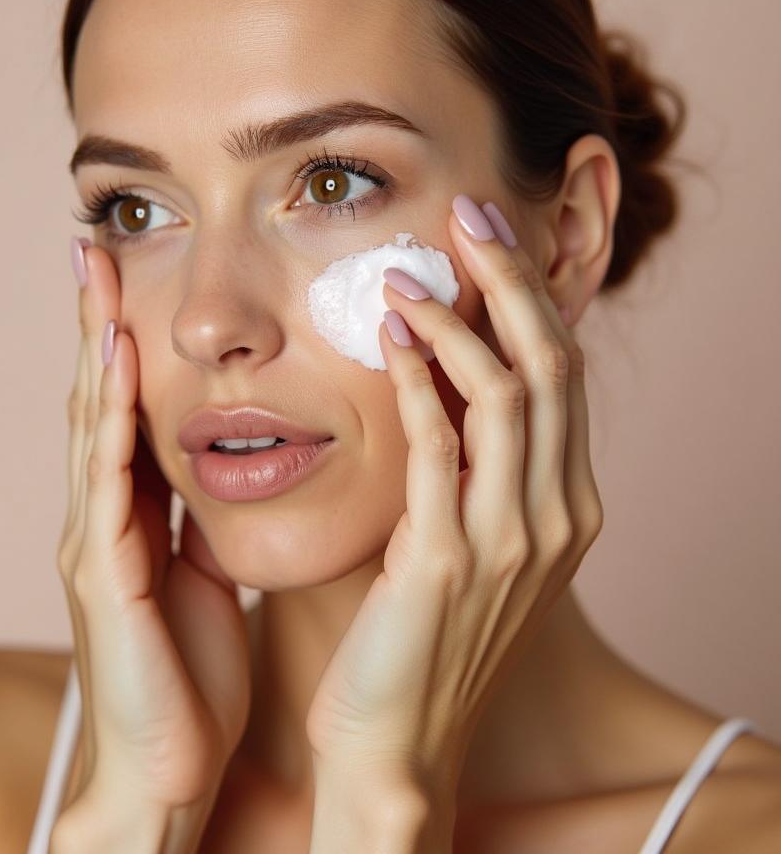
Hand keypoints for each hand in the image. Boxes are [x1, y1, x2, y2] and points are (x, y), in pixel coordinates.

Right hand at [56, 239, 251, 824]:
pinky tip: (116, 369)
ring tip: (98, 278)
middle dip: (99, 324)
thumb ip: (199, 524)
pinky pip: (111, 483)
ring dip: (97, 349)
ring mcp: (95, 543)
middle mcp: (103, 519)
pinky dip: (112, 421)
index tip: (133, 280)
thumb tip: (224, 475)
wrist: (165, 770)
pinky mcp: (103, 576)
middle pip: (101, 402)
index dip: (125, 345)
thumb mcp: (203, 580)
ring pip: (94, 426)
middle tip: (97, 249)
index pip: (127, 413)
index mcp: (133, 520)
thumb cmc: (191, 678)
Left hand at [304, 197, 603, 805]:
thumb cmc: (419, 632)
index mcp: (564, 505)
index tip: (488, 234)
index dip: (532, 296)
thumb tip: (444, 368)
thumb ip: (473, 463)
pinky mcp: (449, 561)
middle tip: (469, 211)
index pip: (563, 374)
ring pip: (508, 394)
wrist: (395, 742)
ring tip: (406, 271)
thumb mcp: (466, 535)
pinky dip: (419, 380)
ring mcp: (511, 541)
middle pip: (552, 365)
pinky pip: (443, 446)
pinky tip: (388, 336)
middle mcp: (555, 517)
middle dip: (513, 279)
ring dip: (460, 319)